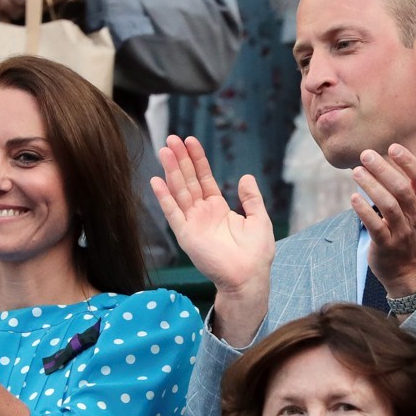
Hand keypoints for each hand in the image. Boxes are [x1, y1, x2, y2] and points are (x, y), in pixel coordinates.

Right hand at [151, 135, 274, 345]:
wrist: (249, 277)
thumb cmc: (256, 253)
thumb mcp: (259, 219)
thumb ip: (251, 198)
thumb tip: (246, 177)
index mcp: (218, 208)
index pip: (204, 178)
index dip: (197, 160)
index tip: (190, 141)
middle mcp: (202, 213)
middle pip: (188, 181)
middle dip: (180, 159)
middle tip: (171, 139)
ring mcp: (192, 223)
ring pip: (179, 191)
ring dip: (171, 171)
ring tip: (164, 151)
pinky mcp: (187, 236)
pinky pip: (173, 214)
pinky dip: (164, 198)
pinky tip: (156, 181)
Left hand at [350, 145, 415, 300]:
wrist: (407, 270)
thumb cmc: (409, 230)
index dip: (408, 162)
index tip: (392, 148)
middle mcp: (415, 216)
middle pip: (402, 189)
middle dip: (384, 170)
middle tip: (365, 155)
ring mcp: (401, 231)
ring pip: (389, 206)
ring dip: (371, 187)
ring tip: (356, 172)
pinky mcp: (386, 245)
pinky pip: (376, 226)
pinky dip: (364, 211)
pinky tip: (353, 198)